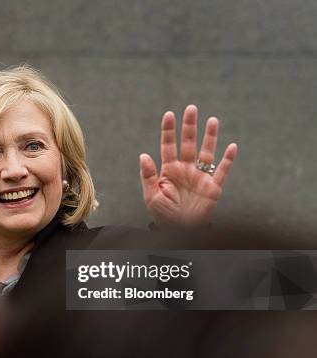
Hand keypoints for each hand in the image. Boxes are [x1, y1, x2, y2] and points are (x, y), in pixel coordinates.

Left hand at [139, 105, 237, 227]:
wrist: (180, 231)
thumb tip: (143, 155)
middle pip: (189, 143)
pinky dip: (228, 159)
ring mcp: (200, 177)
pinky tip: (232, 146)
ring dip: (210, 137)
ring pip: (207, 152)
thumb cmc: (164, 215)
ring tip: (212, 120)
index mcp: (169, 171)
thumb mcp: (151, 196)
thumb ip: (147, 176)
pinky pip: (222, 171)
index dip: (168, 130)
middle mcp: (186, 170)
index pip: (168, 146)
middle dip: (190, 126)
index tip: (169, 114)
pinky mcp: (213, 187)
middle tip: (191, 108)